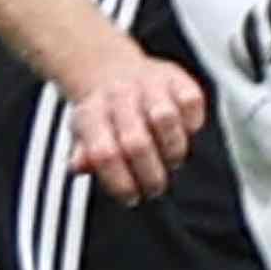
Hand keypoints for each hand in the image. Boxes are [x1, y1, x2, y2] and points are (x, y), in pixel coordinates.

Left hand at [53, 46, 201, 200]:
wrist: (113, 73)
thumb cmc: (101, 117)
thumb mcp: (83, 136)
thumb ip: (83, 155)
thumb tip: (79, 166)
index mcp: (91, 114)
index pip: (103, 154)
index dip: (121, 183)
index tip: (131, 197)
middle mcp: (118, 95)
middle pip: (137, 143)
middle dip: (151, 176)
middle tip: (154, 187)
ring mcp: (148, 85)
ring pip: (166, 119)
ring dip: (172, 151)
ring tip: (169, 159)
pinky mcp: (177, 78)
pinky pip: (190, 102)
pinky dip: (190, 124)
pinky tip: (181, 130)